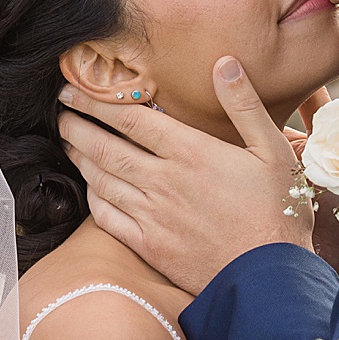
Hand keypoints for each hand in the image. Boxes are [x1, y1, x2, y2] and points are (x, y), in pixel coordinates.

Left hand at [56, 56, 312, 294]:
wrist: (270, 276)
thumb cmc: (277, 210)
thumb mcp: (274, 149)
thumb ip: (244, 104)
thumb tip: (224, 63)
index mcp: (191, 153)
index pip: (132, 119)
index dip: (98, 102)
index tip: (75, 89)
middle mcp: (163, 181)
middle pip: (105, 147)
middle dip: (77, 125)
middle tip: (61, 111)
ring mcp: (152, 215)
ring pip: (101, 179)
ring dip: (79, 157)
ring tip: (68, 141)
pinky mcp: (149, 245)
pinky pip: (106, 217)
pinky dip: (92, 197)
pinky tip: (90, 187)